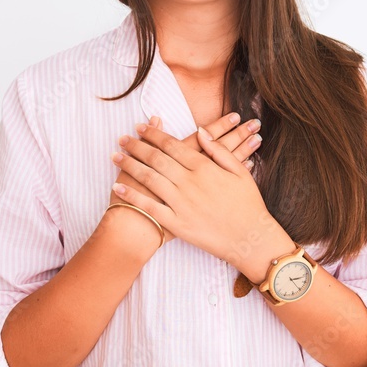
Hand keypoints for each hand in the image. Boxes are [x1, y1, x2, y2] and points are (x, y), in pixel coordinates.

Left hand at [107, 112, 262, 245]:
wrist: (250, 239)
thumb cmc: (248, 205)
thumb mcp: (239, 172)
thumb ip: (219, 150)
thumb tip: (201, 131)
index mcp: (204, 167)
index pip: (172, 145)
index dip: (154, 134)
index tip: (140, 127)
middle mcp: (190, 182)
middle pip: (156, 158)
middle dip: (137, 146)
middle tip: (122, 138)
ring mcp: (182, 203)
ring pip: (149, 178)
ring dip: (130, 165)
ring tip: (116, 156)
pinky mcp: (177, 223)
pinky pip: (150, 207)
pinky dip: (133, 196)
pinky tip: (119, 186)